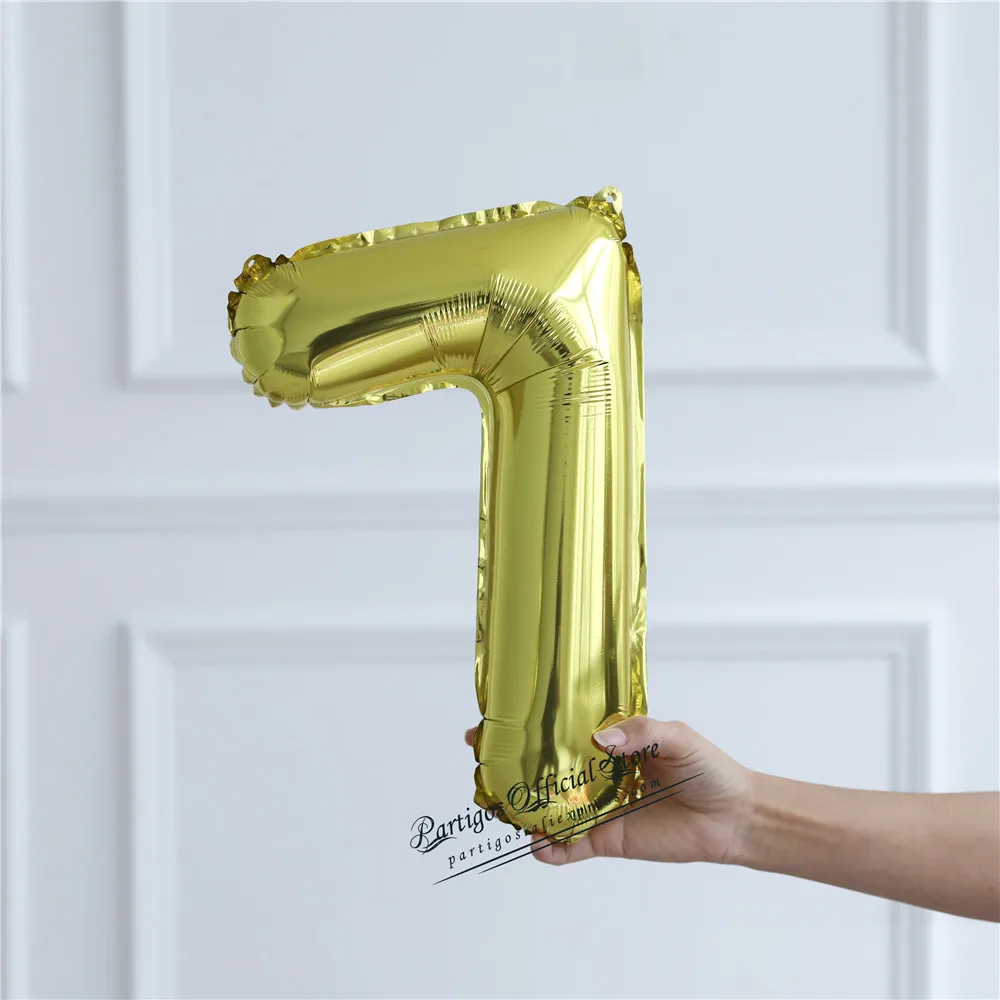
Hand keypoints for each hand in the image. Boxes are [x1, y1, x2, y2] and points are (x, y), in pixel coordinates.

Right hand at [464, 716, 753, 866]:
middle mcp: (595, 773)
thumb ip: (640, 732)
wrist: (733, 816)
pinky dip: (549, 849)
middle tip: (484, 764)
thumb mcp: (676, 736)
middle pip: (543, 769)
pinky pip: (569, 846)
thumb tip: (600, 739)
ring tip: (501, 806)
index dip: (527, 726)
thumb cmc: (707, 768)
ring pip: (549, 809)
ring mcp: (597, 807)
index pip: (559, 730)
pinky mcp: (606, 839)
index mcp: (608, 742)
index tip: (492, 722)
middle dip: (510, 767)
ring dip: (522, 809)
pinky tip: (537, 845)